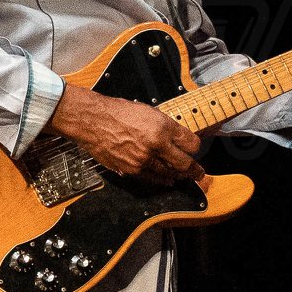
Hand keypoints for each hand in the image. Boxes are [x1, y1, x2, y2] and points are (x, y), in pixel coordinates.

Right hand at [48, 84, 203, 186]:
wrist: (92, 120)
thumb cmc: (116, 112)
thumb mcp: (148, 111)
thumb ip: (164, 126)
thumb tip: (176, 137)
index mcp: (162, 127)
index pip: (191, 143)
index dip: (195, 147)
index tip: (195, 149)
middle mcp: (156, 145)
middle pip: (184, 163)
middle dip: (194, 170)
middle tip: (199, 173)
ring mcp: (143, 159)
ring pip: (168, 173)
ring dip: (177, 176)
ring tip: (183, 177)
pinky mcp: (131, 169)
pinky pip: (151, 178)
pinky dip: (160, 180)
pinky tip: (165, 180)